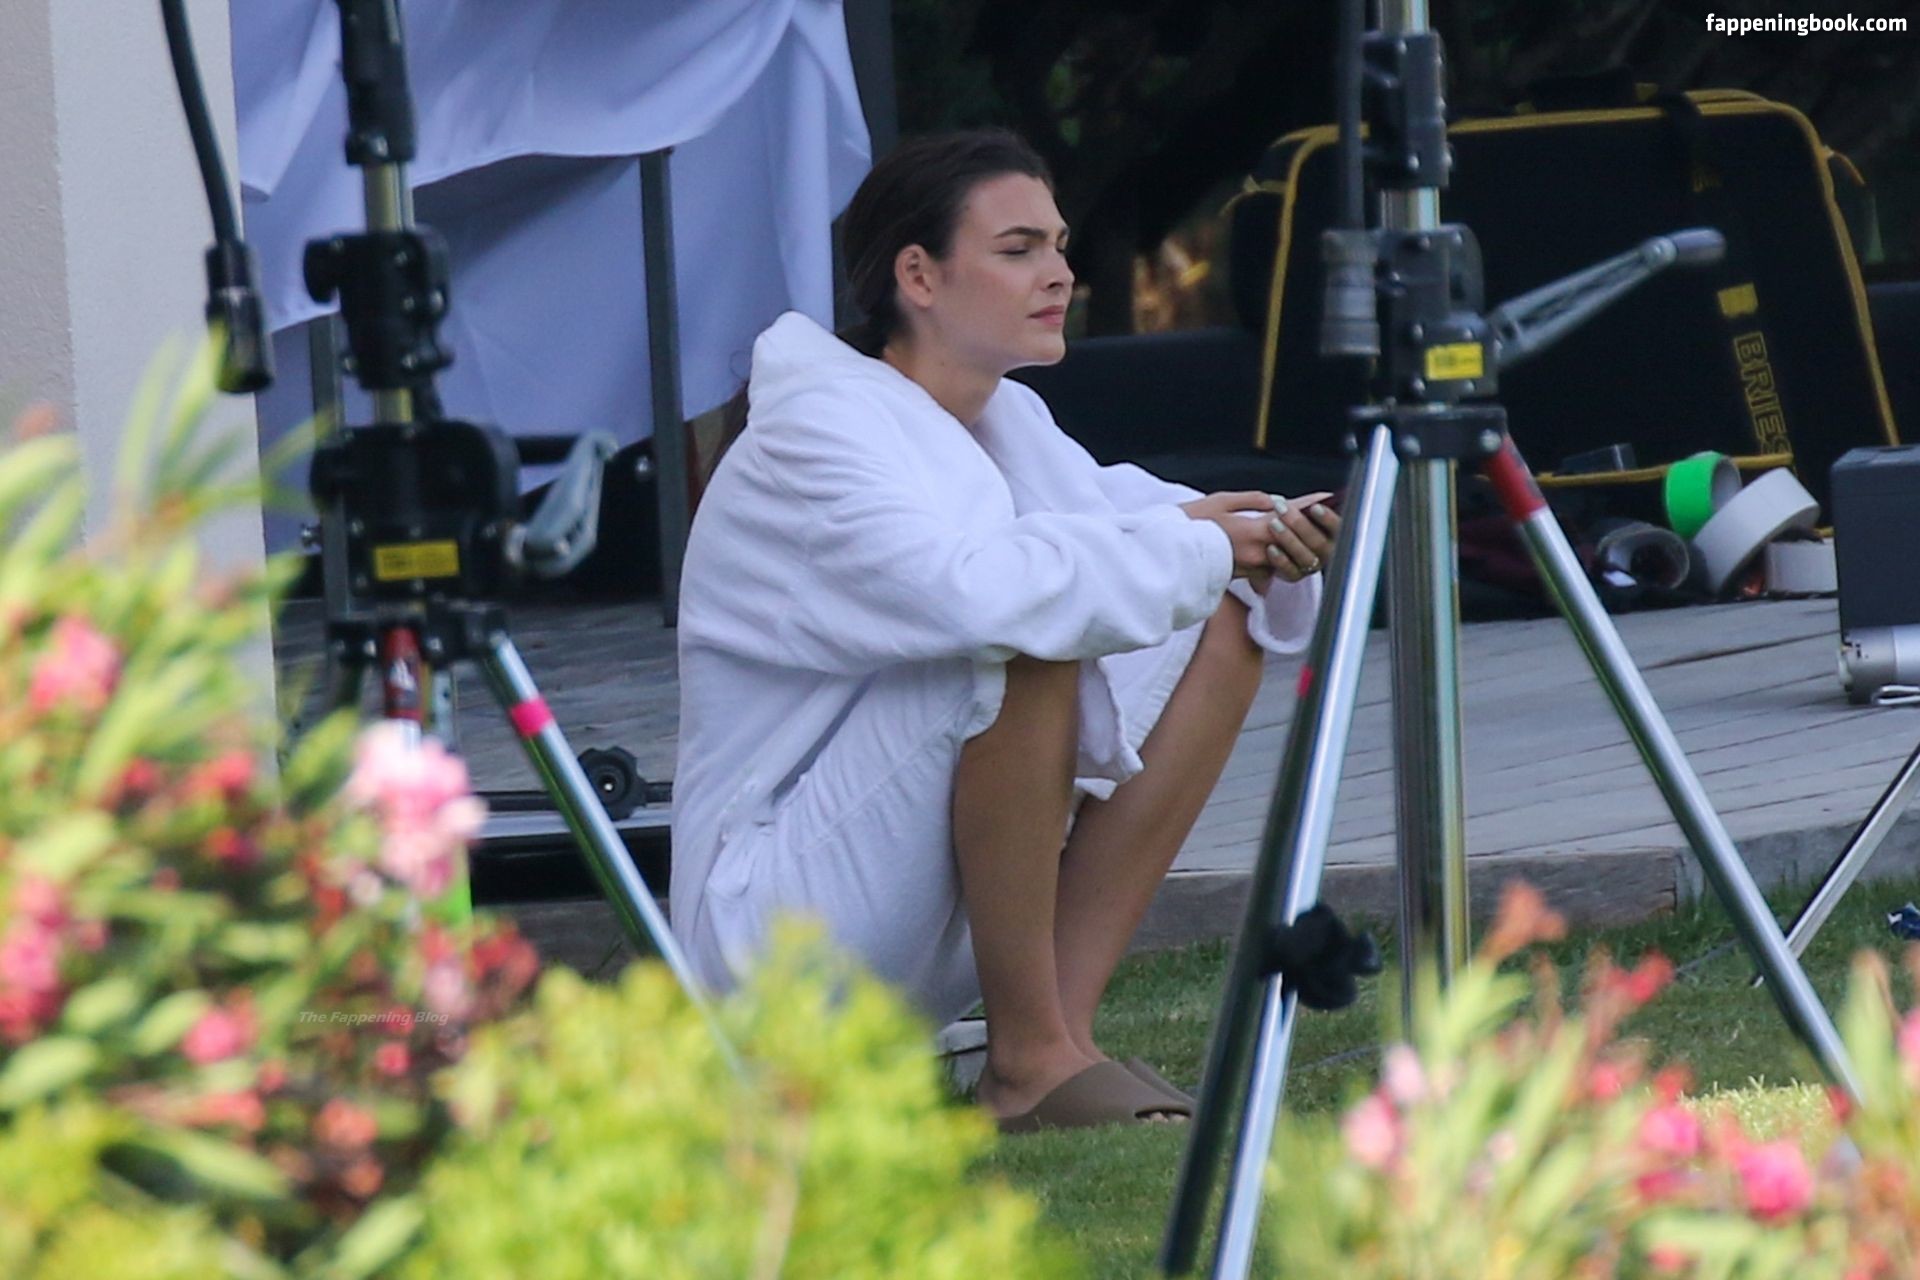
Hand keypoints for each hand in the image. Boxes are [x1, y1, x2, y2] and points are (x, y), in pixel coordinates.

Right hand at [1178, 490, 1339, 591]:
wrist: (1171, 554)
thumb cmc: (1190, 524)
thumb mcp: (1220, 501)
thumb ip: (1252, 500)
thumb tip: (1275, 500)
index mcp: (1255, 529)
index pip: (1292, 517)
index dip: (1309, 507)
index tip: (1324, 497)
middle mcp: (1259, 551)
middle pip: (1295, 542)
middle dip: (1306, 529)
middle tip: (1317, 517)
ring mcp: (1252, 567)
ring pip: (1284, 559)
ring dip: (1292, 548)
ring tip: (1299, 535)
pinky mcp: (1243, 576)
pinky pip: (1268, 570)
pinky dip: (1275, 561)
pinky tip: (1276, 551)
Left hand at [1264, 491, 1339, 585]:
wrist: (1278, 538)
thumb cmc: (1298, 520)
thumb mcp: (1308, 508)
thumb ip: (1316, 503)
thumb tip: (1325, 496)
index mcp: (1336, 534)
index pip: (1339, 528)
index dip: (1328, 519)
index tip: (1315, 507)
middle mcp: (1327, 553)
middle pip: (1319, 543)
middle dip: (1300, 525)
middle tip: (1282, 508)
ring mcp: (1313, 565)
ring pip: (1305, 557)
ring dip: (1289, 539)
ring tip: (1273, 523)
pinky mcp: (1296, 575)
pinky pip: (1290, 571)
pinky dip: (1280, 560)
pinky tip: (1271, 547)